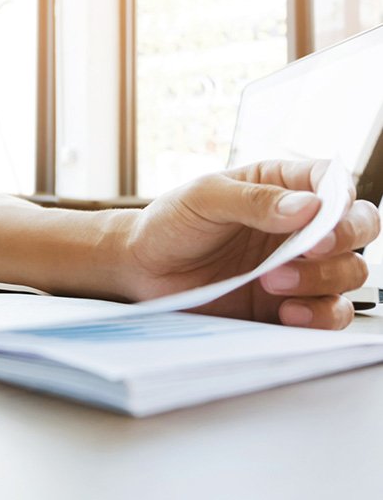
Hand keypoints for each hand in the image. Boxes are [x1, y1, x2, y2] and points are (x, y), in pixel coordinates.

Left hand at [125, 160, 380, 329]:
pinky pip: (329, 313)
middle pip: (358, 227)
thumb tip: (307, 207)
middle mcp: (299, 226)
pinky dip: (319, 315)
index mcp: (282, 187)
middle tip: (307, 250)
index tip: (319, 218)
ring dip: (322, 279)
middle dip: (343, 240)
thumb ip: (254, 200)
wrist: (142, 268)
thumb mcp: (204, 199)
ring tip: (271, 281)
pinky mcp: (289, 304)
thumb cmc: (171, 223)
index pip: (336, 184)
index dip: (340, 200)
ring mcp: (298, 267)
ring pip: (350, 271)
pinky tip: (287, 312)